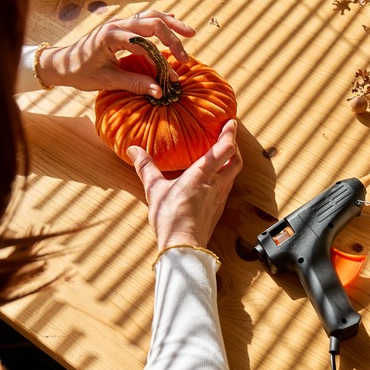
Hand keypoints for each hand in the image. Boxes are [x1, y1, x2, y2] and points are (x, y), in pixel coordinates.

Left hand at [37, 10, 195, 97]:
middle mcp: (116, 25)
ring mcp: (119, 23)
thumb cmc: (79, 72)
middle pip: (152, 24)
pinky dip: (160, 20)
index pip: (145, 45)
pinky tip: (173, 20)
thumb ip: (133, 83)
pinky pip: (144, 18)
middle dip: (173, 39)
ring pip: (150, 16)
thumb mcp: (105, 81)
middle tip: (185, 58)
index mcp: (110, 36)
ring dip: (171, 24)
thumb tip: (158, 90)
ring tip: (190, 33)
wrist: (62, 63)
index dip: (161, 62)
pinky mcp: (121, 27)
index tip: (171, 78)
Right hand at [127, 120, 241, 250]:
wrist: (183, 246)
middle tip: (228, 137)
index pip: (224, 149)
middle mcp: (216, 184)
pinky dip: (225, 177)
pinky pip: (227, 187)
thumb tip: (133, 149)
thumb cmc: (169, 218)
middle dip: (234, 147)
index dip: (230, 134)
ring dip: (231, 161)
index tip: (231, 122)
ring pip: (233, 174)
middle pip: (236, 160)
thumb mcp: (154, 189)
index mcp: (202, 174)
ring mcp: (219, 197)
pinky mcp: (218, 209)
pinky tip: (214, 179)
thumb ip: (146, 167)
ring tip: (222, 155)